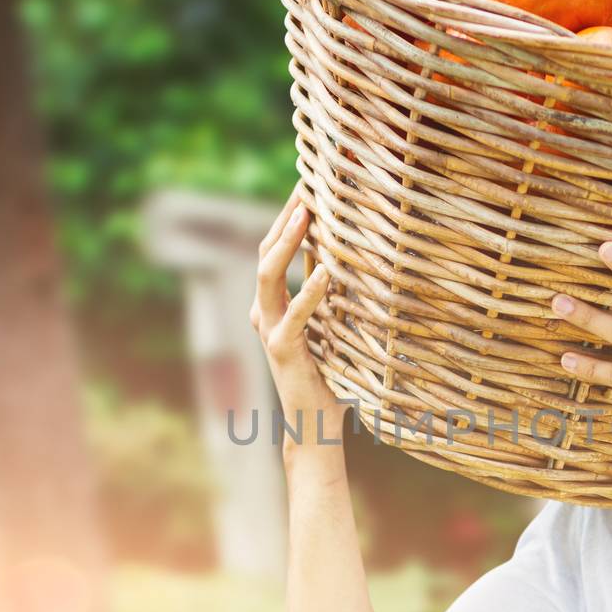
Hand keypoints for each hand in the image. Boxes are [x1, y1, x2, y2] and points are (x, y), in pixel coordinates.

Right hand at [250, 183, 347, 468]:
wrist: (315, 427)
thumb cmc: (328, 377)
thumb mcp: (330, 328)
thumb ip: (329, 297)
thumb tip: (347, 258)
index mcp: (273, 305)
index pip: (273, 249)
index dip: (287, 217)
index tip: (308, 184)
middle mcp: (264, 312)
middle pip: (265, 252)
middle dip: (285, 217)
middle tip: (307, 184)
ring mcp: (270, 330)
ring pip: (268, 275)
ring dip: (288, 241)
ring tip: (309, 214)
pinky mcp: (283, 351)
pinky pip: (295, 315)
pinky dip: (310, 291)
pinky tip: (327, 270)